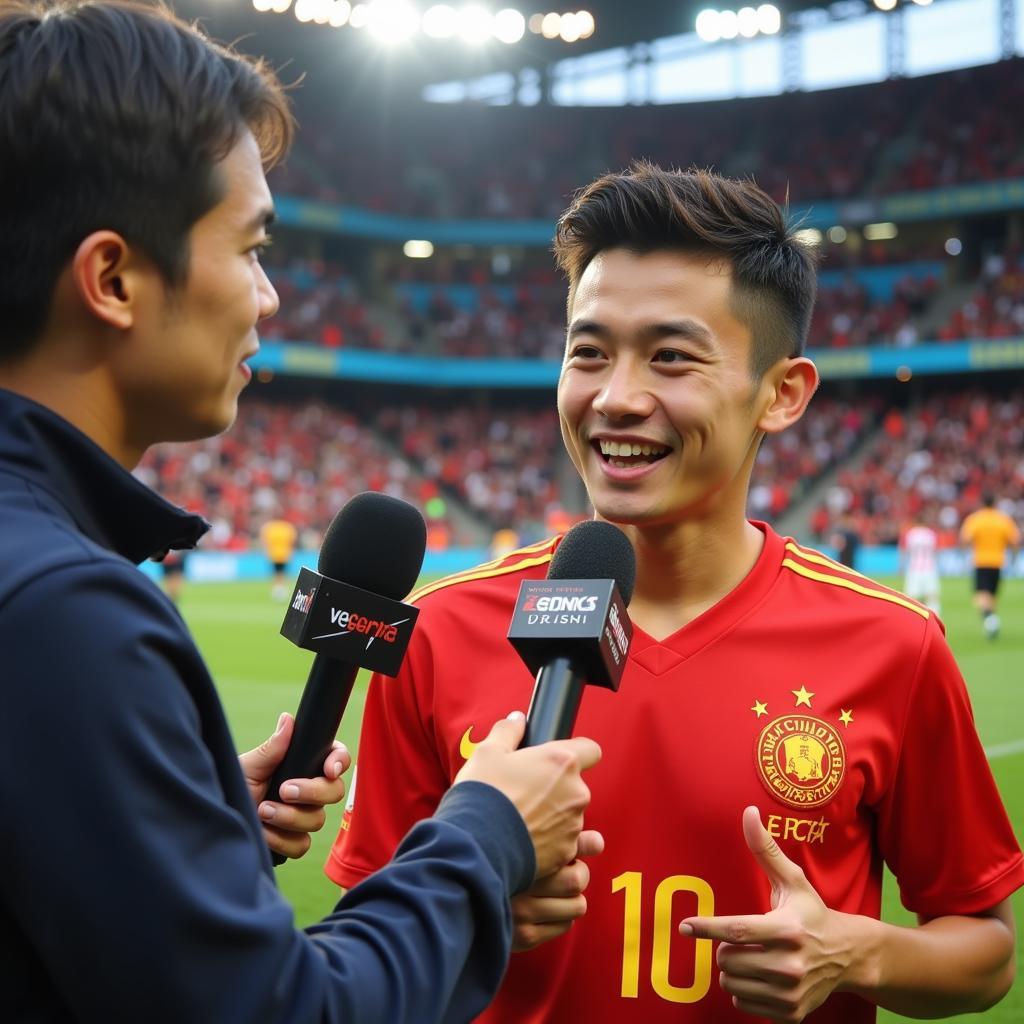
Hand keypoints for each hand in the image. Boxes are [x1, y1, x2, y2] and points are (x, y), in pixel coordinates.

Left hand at [239, 712, 349, 859]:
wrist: (219, 815)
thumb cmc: (235, 784)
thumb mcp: (250, 764)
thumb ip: (273, 748)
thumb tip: (288, 719)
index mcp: (304, 764)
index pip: (337, 758)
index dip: (339, 762)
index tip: (328, 769)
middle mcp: (309, 790)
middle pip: (334, 791)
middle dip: (312, 791)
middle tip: (284, 790)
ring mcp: (303, 817)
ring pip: (317, 819)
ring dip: (289, 816)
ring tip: (262, 810)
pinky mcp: (293, 841)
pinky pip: (301, 844)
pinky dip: (281, 839)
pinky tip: (263, 830)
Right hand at [453, 711, 600, 879]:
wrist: (477, 846)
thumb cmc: (483, 794)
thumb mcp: (487, 752)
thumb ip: (508, 731)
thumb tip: (517, 719)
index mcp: (561, 761)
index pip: (590, 750)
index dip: (576, 752)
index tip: (557, 759)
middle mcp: (575, 793)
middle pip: (575, 785)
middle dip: (556, 788)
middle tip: (525, 792)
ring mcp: (573, 826)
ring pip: (570, 816)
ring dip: (553, 817)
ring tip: (522, 821)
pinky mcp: (566, 854)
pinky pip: (568, 845)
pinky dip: (555, 846)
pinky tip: (532, 844)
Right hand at [511, 829, 604, 950]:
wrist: (463, 894)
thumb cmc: (501, 862)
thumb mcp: (528, 844)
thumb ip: (564, 840)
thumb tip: (599, 842)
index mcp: (518, 856)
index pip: (568, 853)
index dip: (577, 852)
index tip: (572, 852)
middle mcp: (520, 886)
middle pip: (576, 881)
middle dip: (578, 874)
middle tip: (565, 870)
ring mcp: (522, 914)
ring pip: (577, 905)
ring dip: (573, 897)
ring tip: (557, 890)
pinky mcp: (525, 937)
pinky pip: (565, 925)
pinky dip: (564, 915)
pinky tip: (548, 907)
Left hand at [680, 806, 851, 1022]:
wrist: (849, 957)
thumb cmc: (812, 914)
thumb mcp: (792, 881)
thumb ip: (765, 849)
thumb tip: (748, 812)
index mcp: (787, 930)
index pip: (737, 931)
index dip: (707, 928)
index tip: (685, 926)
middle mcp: (790, 964)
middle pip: (728, 959)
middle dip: (725, 948)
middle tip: (742, 940)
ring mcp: (791, 993)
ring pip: (731, 984)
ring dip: (731, 971)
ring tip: (750, 957)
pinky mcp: (791, 1014)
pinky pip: (743, 1004)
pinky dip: (744, 991)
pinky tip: (761, 977)